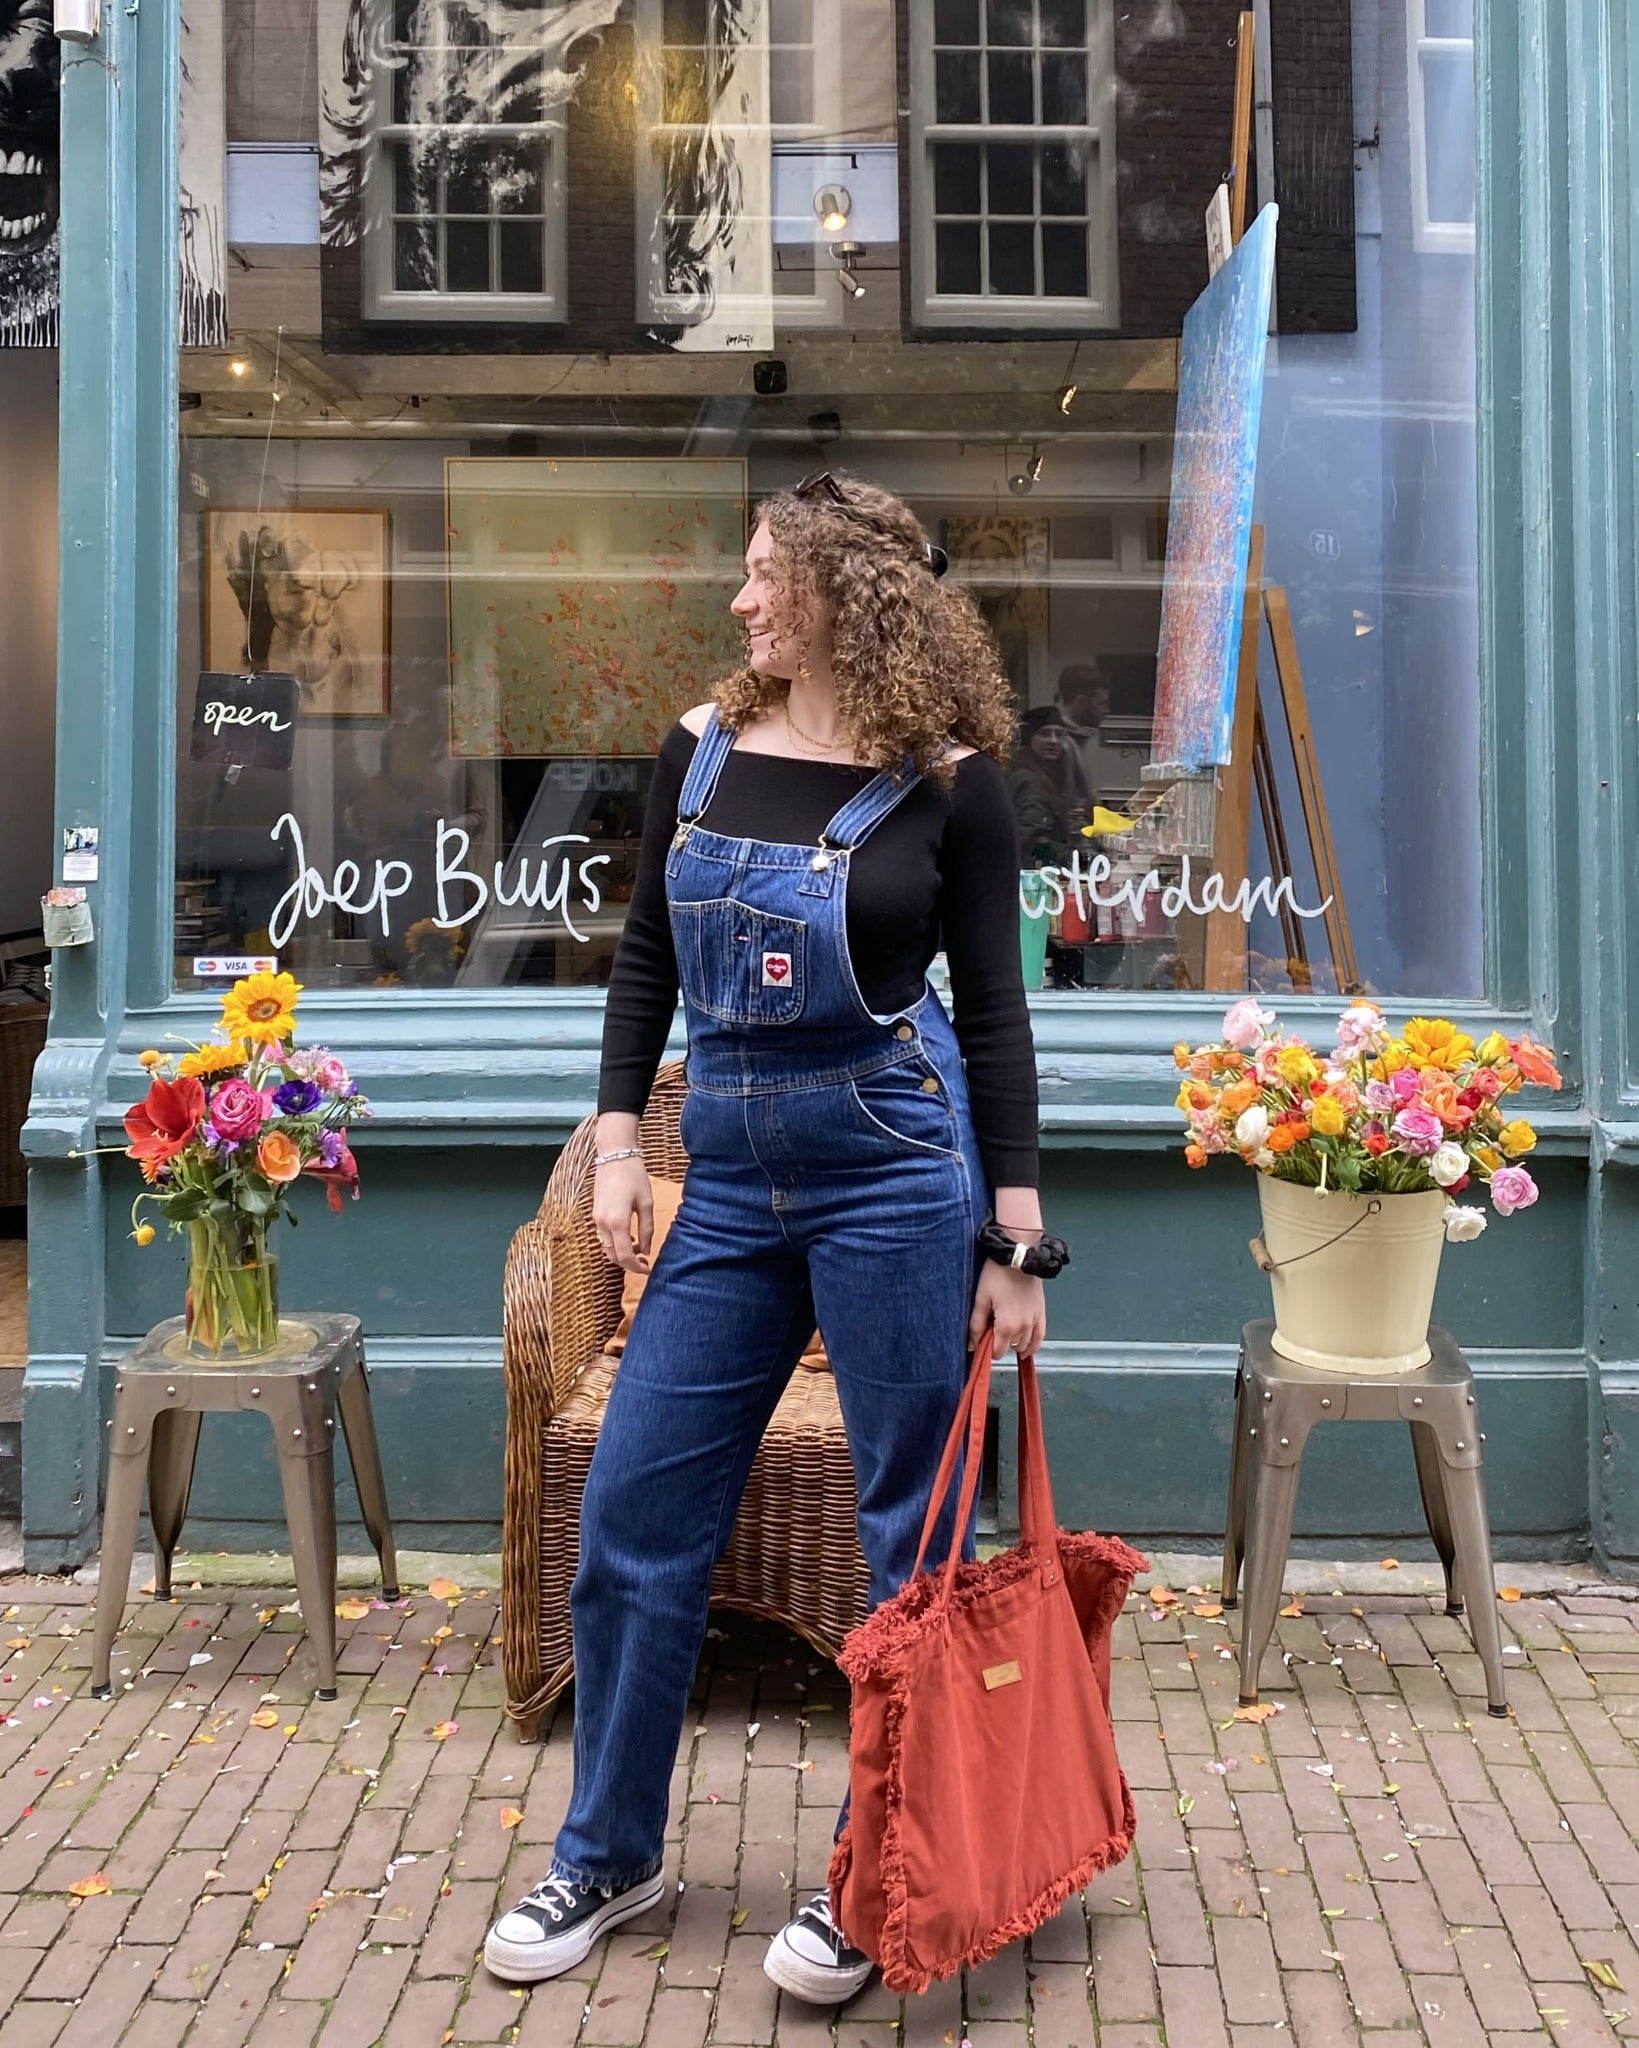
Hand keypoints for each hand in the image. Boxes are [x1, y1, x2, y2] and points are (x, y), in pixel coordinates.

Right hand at [593, 1157, 653, 1274]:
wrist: (614, 1155)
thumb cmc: (634, 1176)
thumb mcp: (646, 1203)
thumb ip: (647, 1229)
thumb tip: (646, 1250)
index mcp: (617, 1222)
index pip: (625, 1256)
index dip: (637, 1267)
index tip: (648, 1268)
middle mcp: (602, 1223)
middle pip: (613, 1256)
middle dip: (628, 1263)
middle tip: (645, 1262)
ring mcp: (596, 1219)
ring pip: (606, 1247)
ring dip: (621, 1253)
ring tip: (639, 1249)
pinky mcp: (595, 1213)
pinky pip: (603, 1236)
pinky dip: (614, 1243)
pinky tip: (628, 1237)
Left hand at [969, 1260, 1046, 1358]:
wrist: (1018, 1256)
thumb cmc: (997, 1275)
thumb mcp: (981, 1299)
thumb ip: (976, 1325)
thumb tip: (972, 1346)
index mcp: (1007, 1326)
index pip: (997, 1353)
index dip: (987, 1350)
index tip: (981, 1340)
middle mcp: (1024, 1328)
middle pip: (1010, 1348)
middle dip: (999, 1344)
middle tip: (991, 1330)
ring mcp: (1035, 1321)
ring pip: (1025, 1345)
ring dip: (1014, 1344)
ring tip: (1005, 1334)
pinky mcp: (1041, 1313)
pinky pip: (1040, 1337)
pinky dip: (1033, 1344)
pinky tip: (1026, 1347)